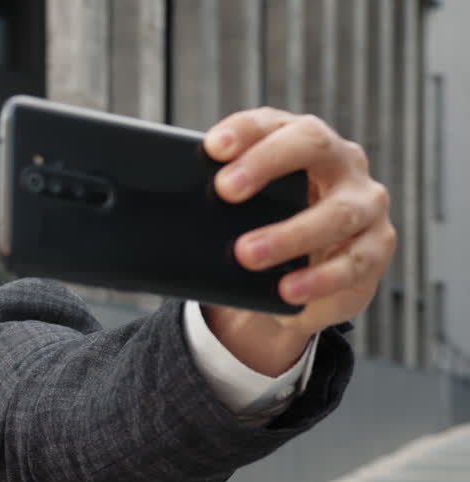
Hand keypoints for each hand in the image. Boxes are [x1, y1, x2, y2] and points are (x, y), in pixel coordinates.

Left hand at [199, 107, 396, 374]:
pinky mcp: (376, 247)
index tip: (211, 147)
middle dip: (266, 164)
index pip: (272, 122)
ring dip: (290, 235)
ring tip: (247, 254)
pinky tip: (288, 292)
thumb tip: (170, 207)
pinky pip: (354, 264)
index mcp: (300, 141)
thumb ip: (217, 203)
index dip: (244, 131)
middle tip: (224, 191)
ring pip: (337, 213)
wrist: (293, 282)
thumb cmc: (260, 231)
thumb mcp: (238, 214)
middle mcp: (341, 162)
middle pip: (312, 145)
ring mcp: (365, 204)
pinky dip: (318, 280)